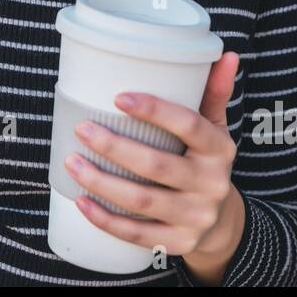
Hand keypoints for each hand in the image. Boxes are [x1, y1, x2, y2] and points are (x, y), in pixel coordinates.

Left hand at [63, 51, 243, 264]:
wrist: (223, 223)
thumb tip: (225, 53)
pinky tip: (81, 202)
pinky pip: (136, 234)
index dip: (154, 111)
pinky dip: (105, 219)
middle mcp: (211, 184)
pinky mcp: (177, 243)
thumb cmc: (206, 162)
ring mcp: (195, 217)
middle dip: (115, 147)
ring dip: (101, 182)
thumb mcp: (216, 129)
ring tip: (72, 161)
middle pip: (157, 166)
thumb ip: (214, 93)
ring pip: (141, 201)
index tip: (117, 98)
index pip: (189, 125)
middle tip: (82, 129)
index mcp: (219, 149)